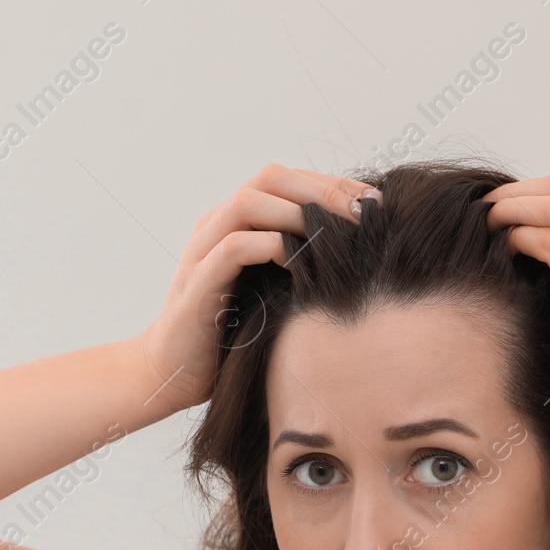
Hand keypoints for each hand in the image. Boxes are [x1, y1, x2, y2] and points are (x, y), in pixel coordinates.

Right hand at [132, 164, 378, 410]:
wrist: (173, 372)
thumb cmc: (231, 334)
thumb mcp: (273, 289)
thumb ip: (300, 263)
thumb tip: (361, 251)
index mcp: (235, 222)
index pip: (287, 180)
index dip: (333, 184)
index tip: (375, 203)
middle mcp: (215, 225)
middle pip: (269, 178)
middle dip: (322, 190)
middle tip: (364, 214)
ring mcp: (202, 251)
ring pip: (248, 203)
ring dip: (298, 213)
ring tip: (338, 234)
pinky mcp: (197, 284)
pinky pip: (234, 248)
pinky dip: (271, 247)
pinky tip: (301, 265)